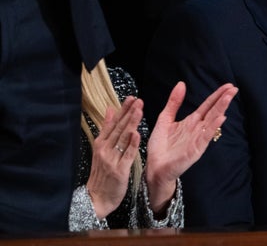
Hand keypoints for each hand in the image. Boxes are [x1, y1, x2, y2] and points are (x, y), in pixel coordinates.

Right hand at [85, 96, 142, 218]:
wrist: (96, 198)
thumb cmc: (102, 173)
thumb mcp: (101, 149)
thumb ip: (107, 129)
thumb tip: (110, 109)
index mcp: (101, 143)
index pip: (113, 123)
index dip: (122, 110)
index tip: (131, 98)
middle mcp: (105, 149)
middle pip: (118, 128)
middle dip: (128, 113)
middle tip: (138, 100)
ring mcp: (111, 159)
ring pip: (123, 139)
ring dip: (131, 124)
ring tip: (139, 111)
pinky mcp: (119, 170)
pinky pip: (126, 155)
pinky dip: (131, 145)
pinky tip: (137, 134)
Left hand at [144, 82, 237, 213]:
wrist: (154, 167)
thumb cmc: (160, 146)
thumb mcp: (165, 118)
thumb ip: (174, 102)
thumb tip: (181, 84)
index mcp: (192, 121)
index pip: (208, 105)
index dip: (217, 95)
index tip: (228, 85)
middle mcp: (198, 129)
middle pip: (213, 111)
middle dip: (223, 100)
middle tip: (234, 88)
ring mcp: (198, 139)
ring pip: (212, 121)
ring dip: (221, 109)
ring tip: (228, 98)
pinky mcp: (195, 150)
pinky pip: (206, 137)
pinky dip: (213, 127)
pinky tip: (220, 118)